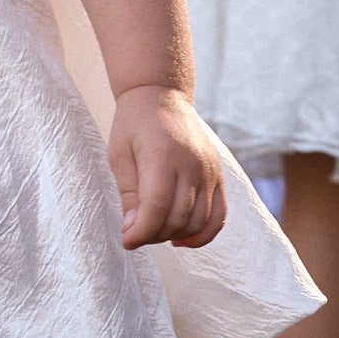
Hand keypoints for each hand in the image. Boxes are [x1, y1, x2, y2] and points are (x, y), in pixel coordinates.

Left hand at [108, 85, 226, 250]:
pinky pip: (218, 216)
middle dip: (154, 235)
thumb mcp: (119, 156)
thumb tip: (133, 231)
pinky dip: (202, 234)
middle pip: (178, 219)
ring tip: (155, 230)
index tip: (126, 241)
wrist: (160, 96)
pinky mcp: (217, 175)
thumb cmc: (134, 125)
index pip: (157, 207)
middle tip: (135, 232)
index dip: (141, 232)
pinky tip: (181, 239)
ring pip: (198, 222)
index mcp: (162, 155)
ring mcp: (209, 170)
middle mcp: (191, 163)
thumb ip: (128, 194)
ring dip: (174, 236)